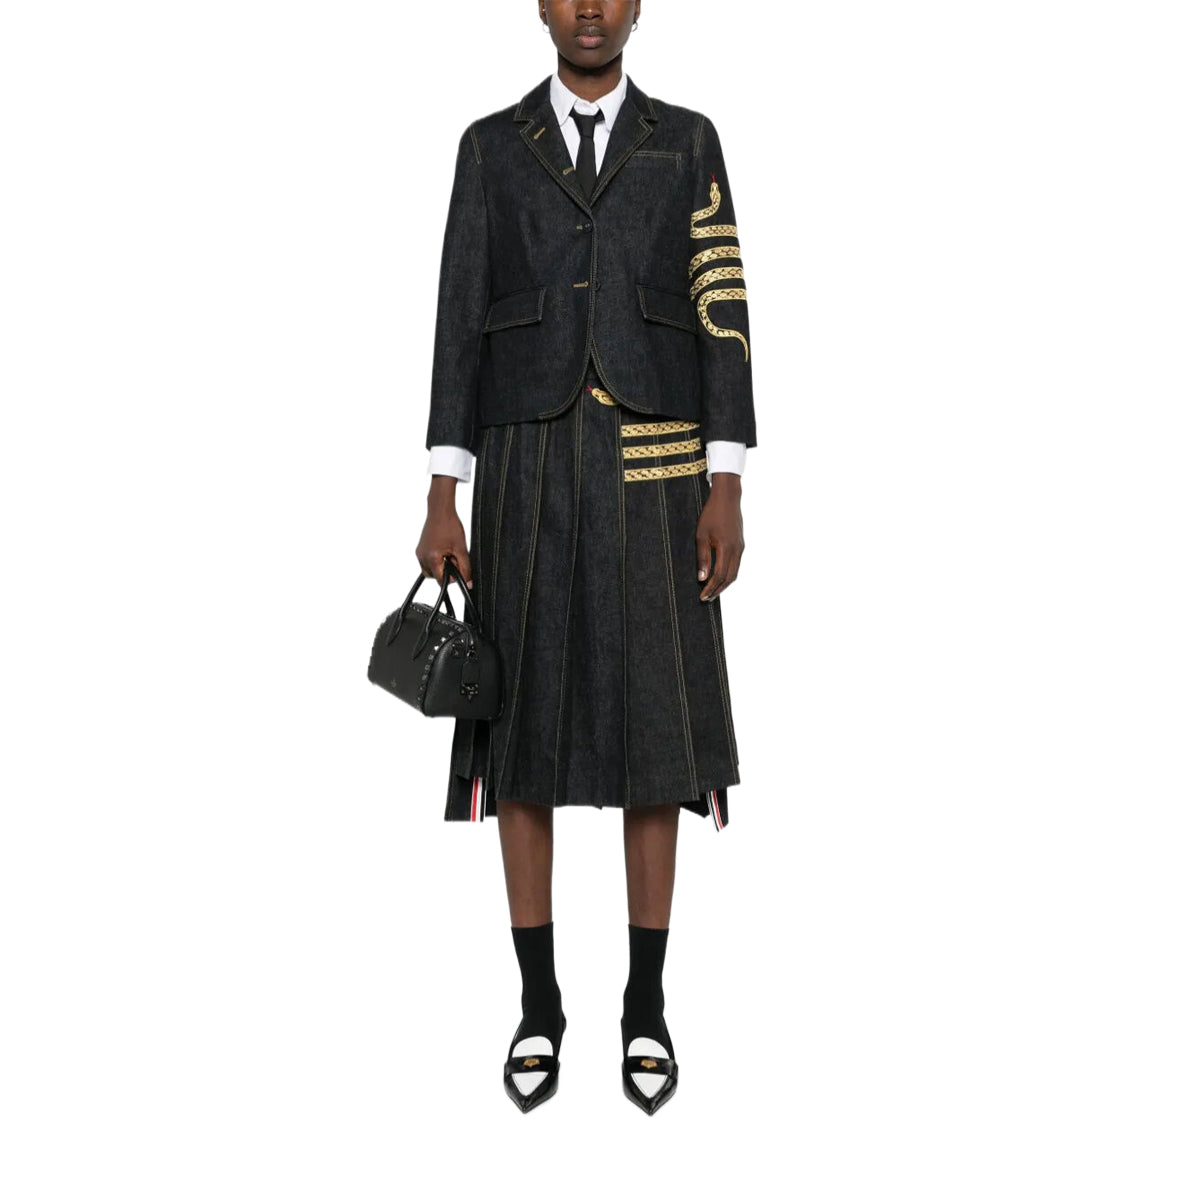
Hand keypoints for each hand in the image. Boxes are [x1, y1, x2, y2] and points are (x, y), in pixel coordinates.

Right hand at [416, 476, 472, 586]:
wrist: (440, 511)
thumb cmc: (450, 526)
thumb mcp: (461, 549)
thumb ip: (465, 568)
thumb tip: (468, 582)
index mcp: (432, 558)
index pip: (441, 581)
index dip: (452, 577)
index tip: (458, 569)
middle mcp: (422, 557)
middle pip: (435, 576)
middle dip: (445, 571)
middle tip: (454, 558)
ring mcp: (419, 553)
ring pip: (430, 570)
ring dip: (440, 566)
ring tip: (448, 553)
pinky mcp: (419, 549)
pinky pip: (427, 561)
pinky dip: (435, 559)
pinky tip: (443, 549)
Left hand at [695, 473, 743, 600]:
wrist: (727, 498)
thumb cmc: (711, 515)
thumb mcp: (701, 535)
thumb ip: (702, 558)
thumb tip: (702, 578)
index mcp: (726, 548)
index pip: (719, 575)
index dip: (710, 588)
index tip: (702, 596)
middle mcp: (736, 550)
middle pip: (729, 578)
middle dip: (718, 590)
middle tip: (707, 599)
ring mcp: (740, 548)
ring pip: (734, 573)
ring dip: (724, 584)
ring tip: (712, 592)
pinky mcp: (740, 544)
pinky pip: (736, 565)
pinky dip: (728, 574)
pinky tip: (720, 577)